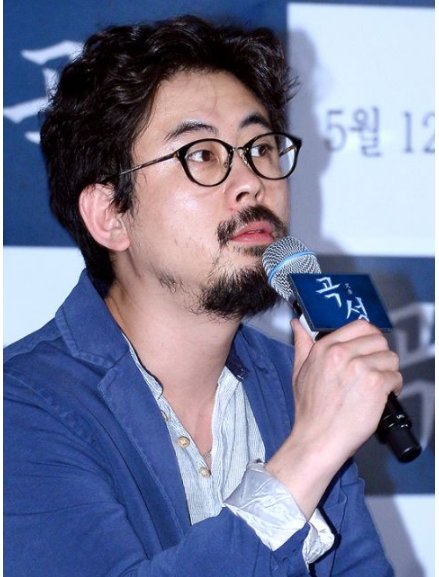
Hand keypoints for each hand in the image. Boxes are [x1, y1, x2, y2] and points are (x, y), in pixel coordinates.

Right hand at [266, 319, 401, 517]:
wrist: (317, 438)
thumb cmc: (309, 410)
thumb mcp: (299, 372)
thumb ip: (301, 345)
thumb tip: (297, 326)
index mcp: (325, 348)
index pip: (360, 326)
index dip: (369, 337)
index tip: (369, 349)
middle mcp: (342, 354)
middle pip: (379, 339)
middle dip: (380, 354)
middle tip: (375, 369)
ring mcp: (360, 368)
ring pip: (390, 357)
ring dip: (388, 371)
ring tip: (378, 384)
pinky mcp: (375, 385)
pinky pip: (395, 376)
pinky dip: (393, 387)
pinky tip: (382, 396)